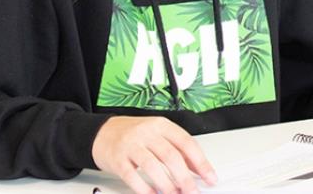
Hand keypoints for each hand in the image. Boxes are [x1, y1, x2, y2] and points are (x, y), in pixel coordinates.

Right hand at [92, 116, 216, 193]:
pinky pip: (132, 176)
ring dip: (167, 185)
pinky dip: (145, 189)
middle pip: (171, 156)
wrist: (101, 132)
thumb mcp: (158, 135)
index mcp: (162, 125)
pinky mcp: (117, 159)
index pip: (187, 143)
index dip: (201, 163)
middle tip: (192, 191)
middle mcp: (147, 133)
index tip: (210, 177)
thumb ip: (178, 150)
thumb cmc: (133, 135)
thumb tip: (199, 169)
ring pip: (153, 166)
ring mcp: (131, 145)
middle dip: (185, 178)